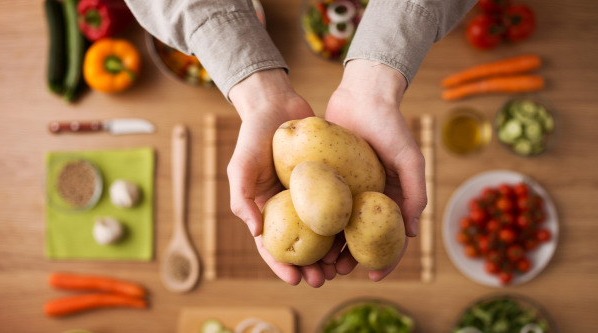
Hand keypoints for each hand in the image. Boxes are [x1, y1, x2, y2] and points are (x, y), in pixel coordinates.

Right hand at [227, 69, 336, 286]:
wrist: (278, 104)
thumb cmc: (254, 135)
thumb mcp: (241, 165)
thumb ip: (241, 197)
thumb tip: (256, 232)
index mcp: (265, 209)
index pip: (270, 246)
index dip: (281, 265)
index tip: (295, 280)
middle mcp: (288, 207)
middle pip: (299, 246)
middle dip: (309, 267)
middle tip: (323, 280)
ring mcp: (309, 196)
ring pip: (321, 232)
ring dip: (329, 253)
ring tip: (341, 268)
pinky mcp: (328, 182)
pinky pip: (337, 207)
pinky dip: (344, 225)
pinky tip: (356, 238)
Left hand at [325, 59, 426, 280]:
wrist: (362, 95)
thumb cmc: (391, 125)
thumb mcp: (409, 158)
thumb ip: (415, 192)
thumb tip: (412, 233)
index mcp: (391, 199)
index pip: (391, 237)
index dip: (385, 260)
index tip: (373, 277)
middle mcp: (369, 198)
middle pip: (359, 238)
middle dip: (349, 259)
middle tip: (335, 272)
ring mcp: (348, 190)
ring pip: (337, 227)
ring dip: (329, 247)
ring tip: (317, 261)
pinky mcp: (327, 179)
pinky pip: (320, 205)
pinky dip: (314, 223)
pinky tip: (302, 235)